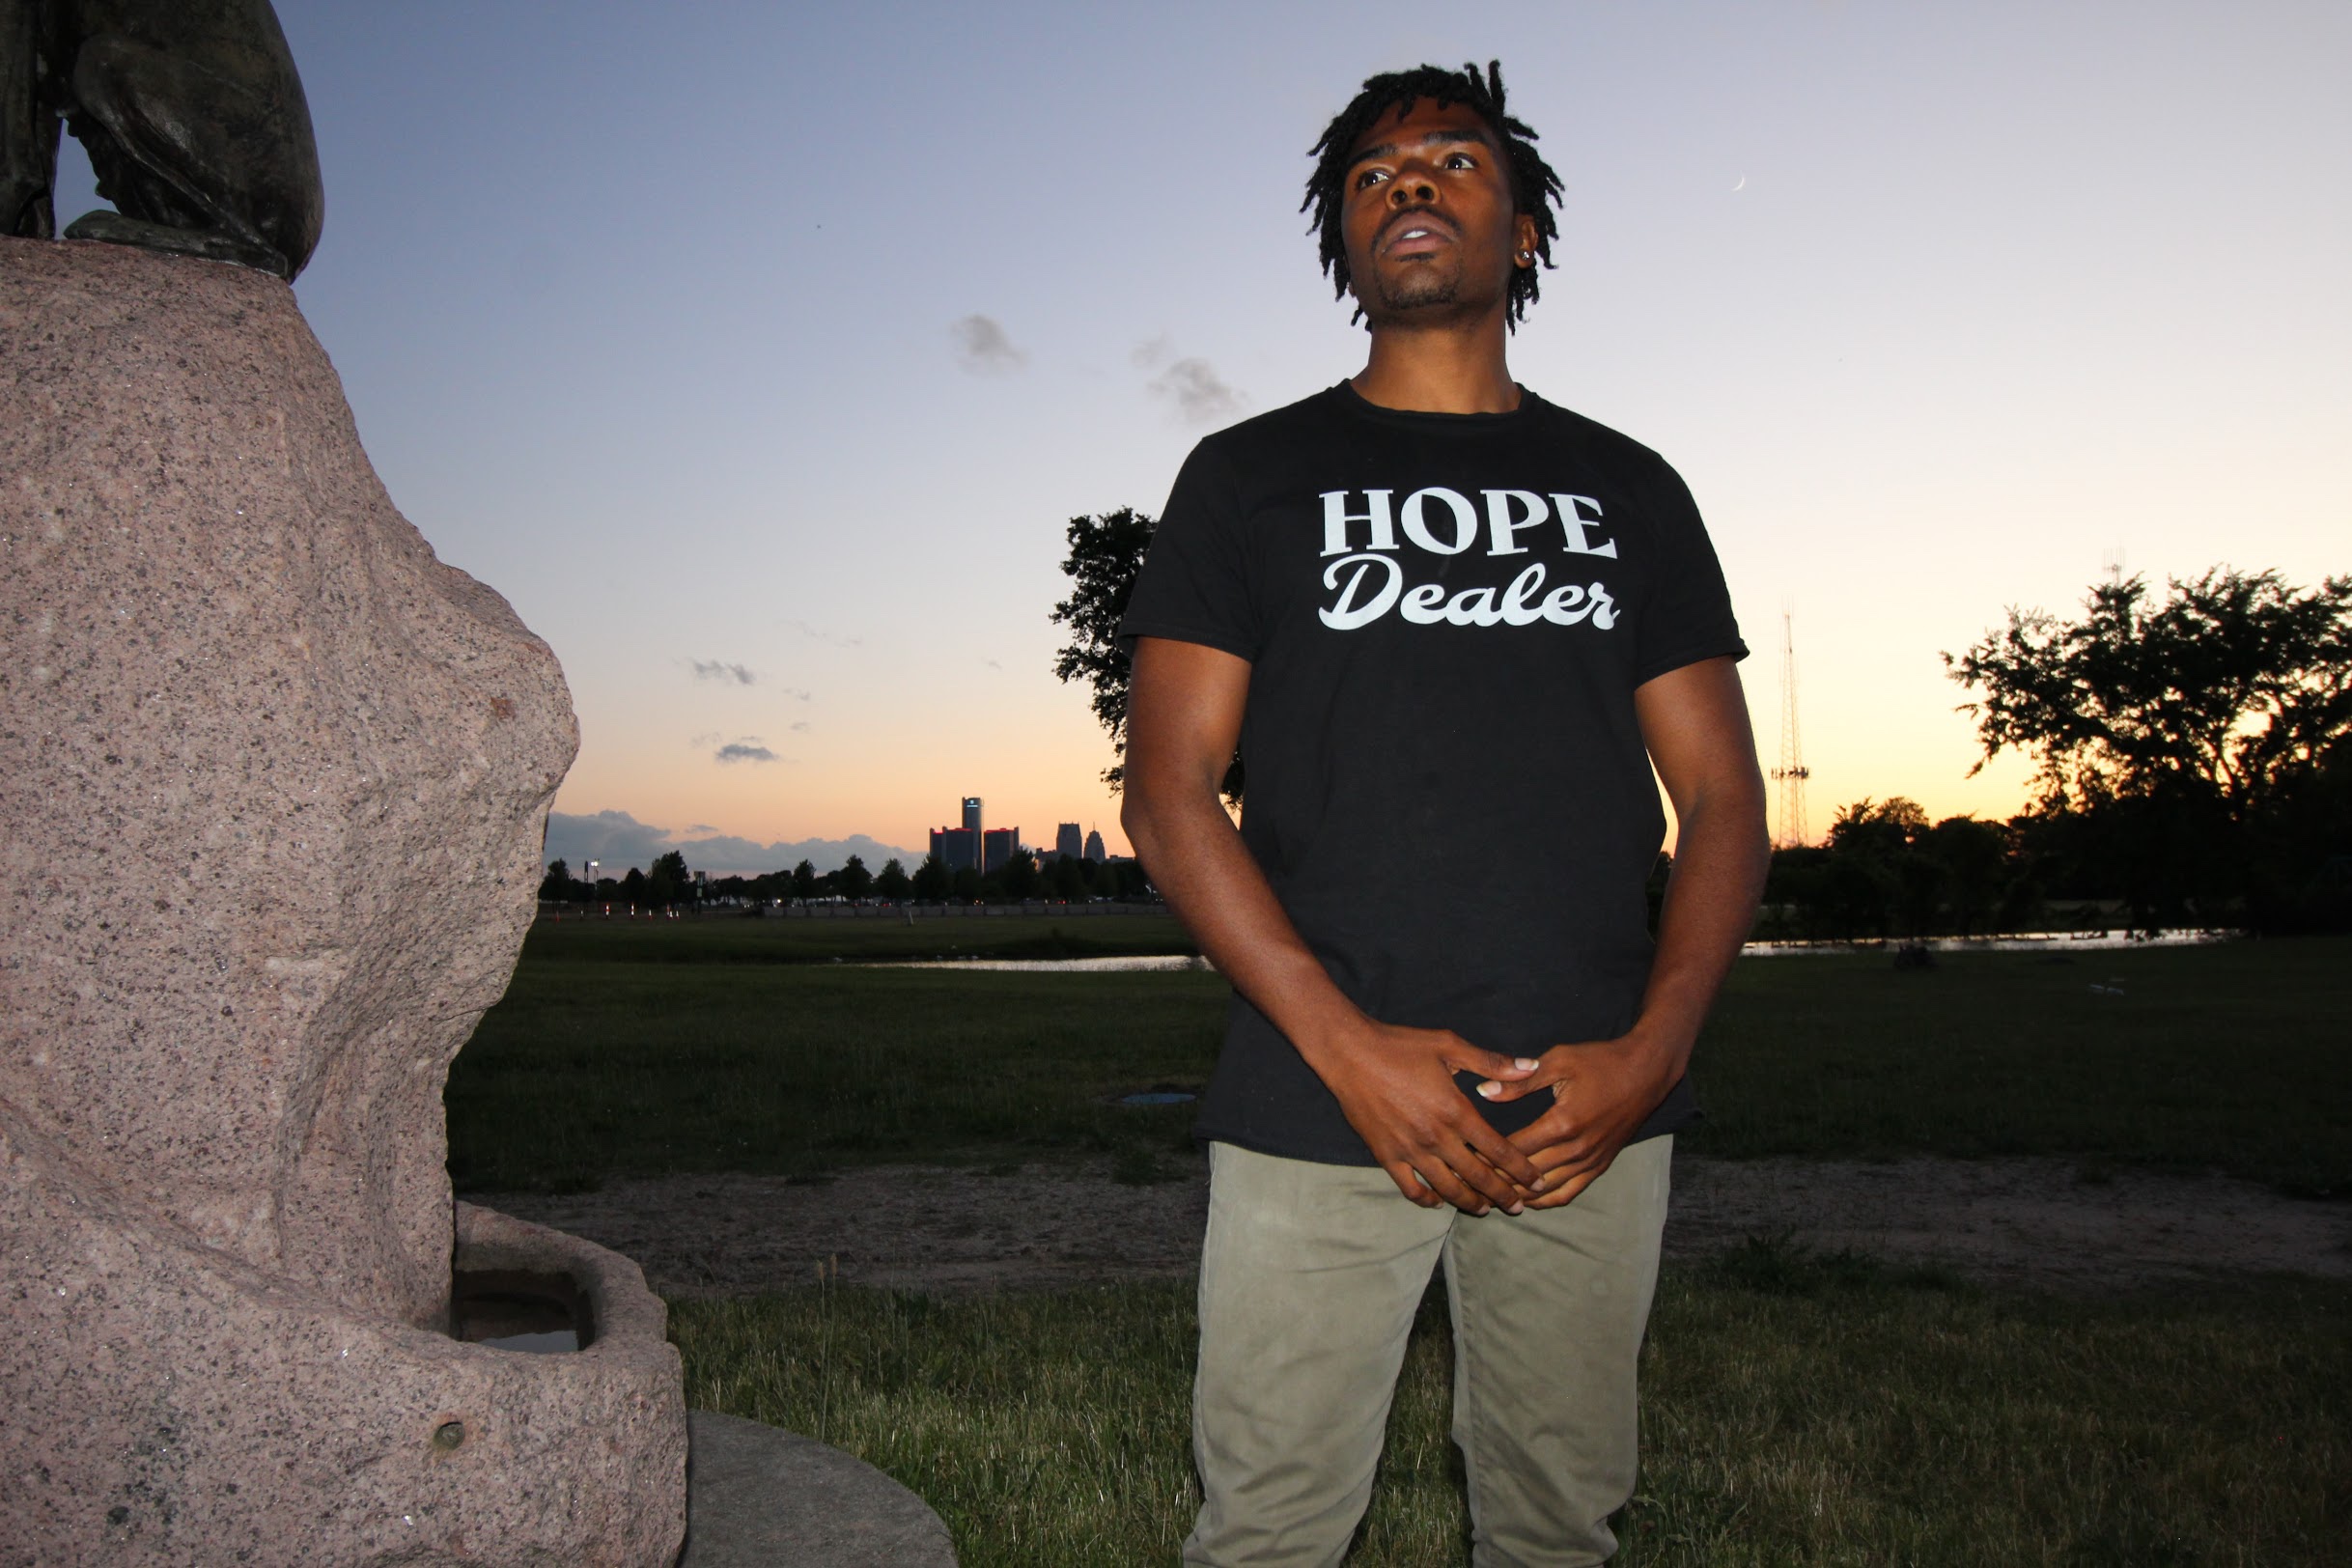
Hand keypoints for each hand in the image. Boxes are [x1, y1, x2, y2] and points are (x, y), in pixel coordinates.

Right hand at [1318, 1021, 1544, 1213]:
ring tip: (1484, 1209)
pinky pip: (1410, 1188)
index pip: (1498, 1150)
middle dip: (1502, 1195)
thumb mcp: (1449, 1045)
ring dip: (1470, 1203)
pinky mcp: (1386, 1155)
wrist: (1350, 1053)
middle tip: (1517, 1208)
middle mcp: (1436, 1137)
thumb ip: (1491, 1062)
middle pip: (1477, 1177)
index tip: (1536, 1183)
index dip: (1521, 1170)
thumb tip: (1529, 1067)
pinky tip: (1438, 1201)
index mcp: (1456, 1111)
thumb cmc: (1400, 1045)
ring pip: (1447, 1189)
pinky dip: (1427, 1200)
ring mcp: (1410, 1150)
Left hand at [1475, 1030, 1682, 1208]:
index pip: (1515, 1149)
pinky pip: (1570, 1192)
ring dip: (1518, 1195)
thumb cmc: (1601, 1061)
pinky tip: (1527, 1200)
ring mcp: (1591, 1161)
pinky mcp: (1601, 1165)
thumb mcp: (1559, 1062)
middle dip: (1497, 1179)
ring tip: (1491, 1194)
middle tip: (1470, 1180)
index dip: (1487, 1154)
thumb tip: (1483, 1091)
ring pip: (1547, 1190)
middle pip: (1527, 1175)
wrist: (1646, 1071)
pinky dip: (1546, 1200)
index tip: (1464, 1155)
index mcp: (1563, 1123)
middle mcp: (1577, 1149)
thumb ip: (1519, 1083)